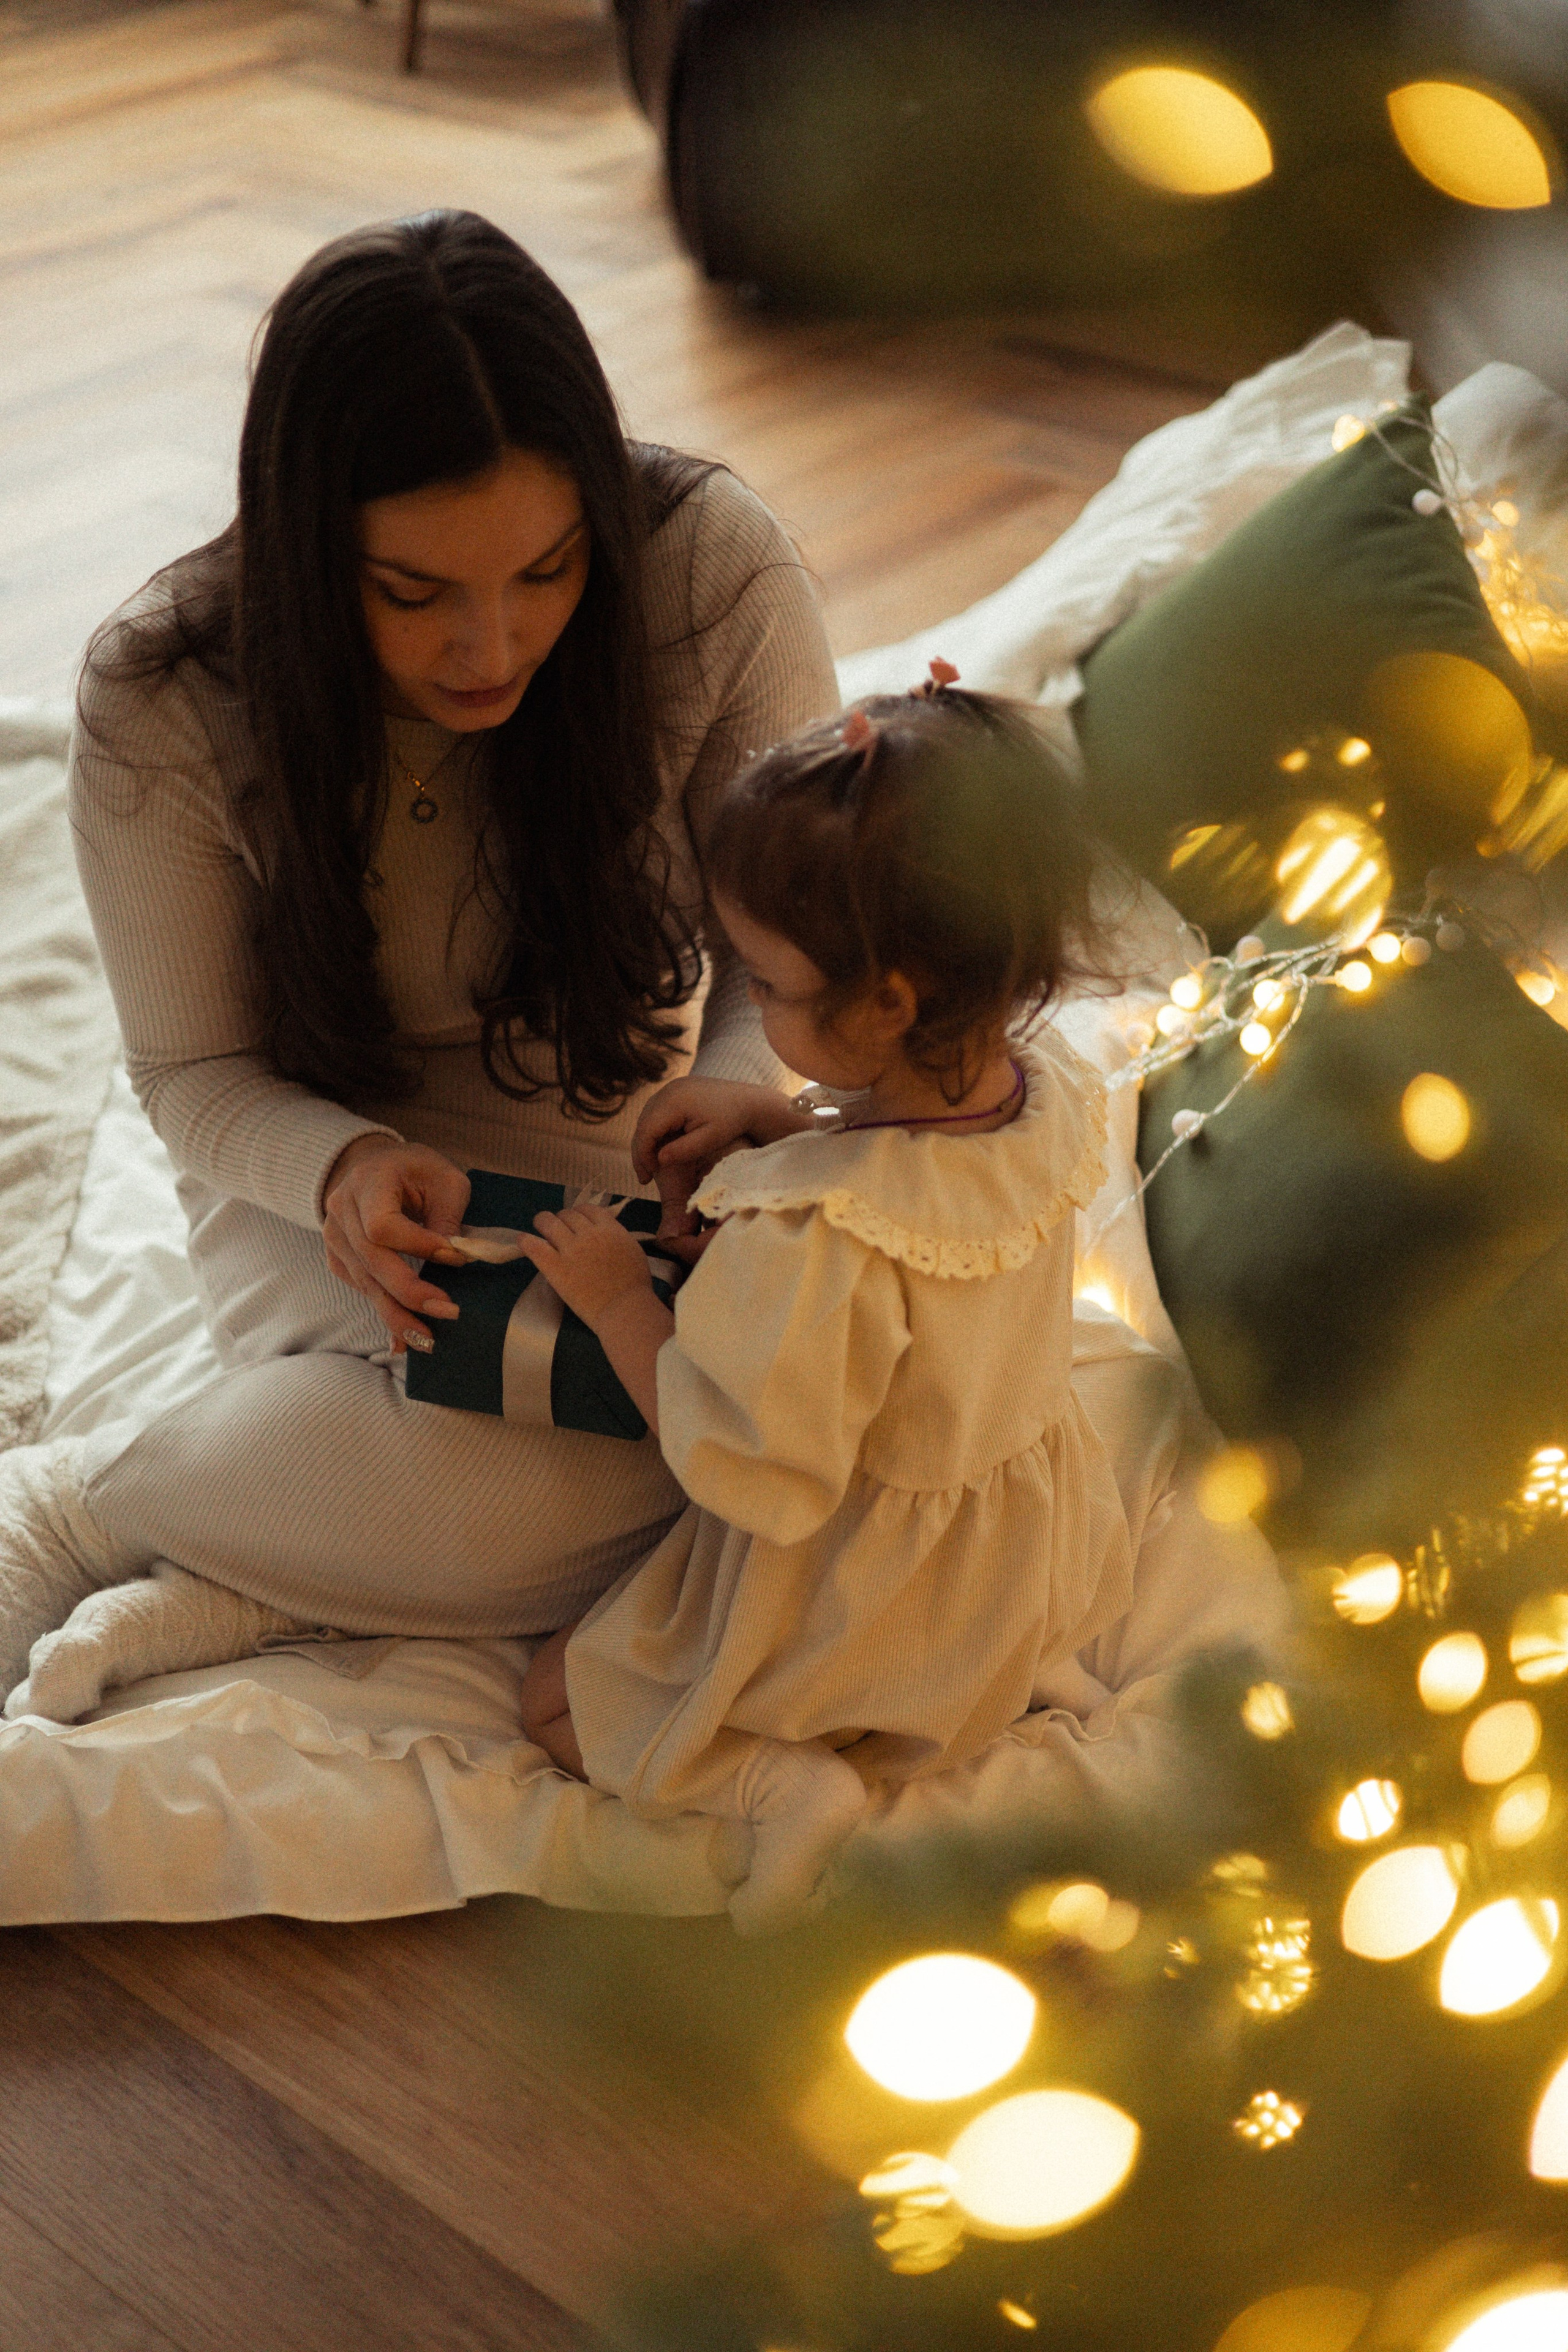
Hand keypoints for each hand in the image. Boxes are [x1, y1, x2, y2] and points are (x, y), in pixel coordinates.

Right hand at [322, 1135, 469, 1352]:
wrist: (375, 1167)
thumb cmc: (416, 1170)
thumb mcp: (445, 1178)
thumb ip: (448, 1216)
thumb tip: (453, 1259)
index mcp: (369, 1181)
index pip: (384, 1225)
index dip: (419, 1246)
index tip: (456, 1258)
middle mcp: (342, 1209)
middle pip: (371, 1260)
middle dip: (410, 1291)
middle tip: (448, 1312)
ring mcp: (334, 1235)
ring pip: (365, 1281)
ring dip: (397, 1313)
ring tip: (428, 1340)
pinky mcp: (337, 1257)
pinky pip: (361, 1288)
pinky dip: (384, 1311)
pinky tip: (405, 1337)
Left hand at [515, 1205, 654, 1330]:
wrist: (624, 1309)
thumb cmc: (635, 1286)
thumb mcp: (632, 1250)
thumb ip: (616, 1238)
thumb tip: (604, 1234)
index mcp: (610, 1229)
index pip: (588, 1209)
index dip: (579, 1213)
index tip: (575, 1222)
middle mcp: (588, 1233)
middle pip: (568, 1214)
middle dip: (562, 1219)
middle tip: (559, 1229)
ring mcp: (570, 1249)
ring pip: (549, 1222)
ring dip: (543, 1222)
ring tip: (540, 1227)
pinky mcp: (555, 1267)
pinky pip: (533, 1246)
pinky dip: (526, 1240)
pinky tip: (523, 1240)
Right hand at [631, 1078, 813, 1240]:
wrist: (749, 1101)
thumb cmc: (732, 1122)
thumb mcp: (710, 1140)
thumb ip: (683, 1151)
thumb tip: (658, 1161)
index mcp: (675, 1101)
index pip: (647, 1131)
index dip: (643, 1156)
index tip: (647, 1178)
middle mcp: (669, 1090)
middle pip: (643, 1124)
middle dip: (641, 1152)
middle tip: (644, 1178)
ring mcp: (671, 1087)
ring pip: (647, 1118)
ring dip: (646, 1142)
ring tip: (650, 1167)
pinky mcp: (676, 1089)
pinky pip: (657, 1112)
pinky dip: (655, 1131)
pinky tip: (660, 1150)